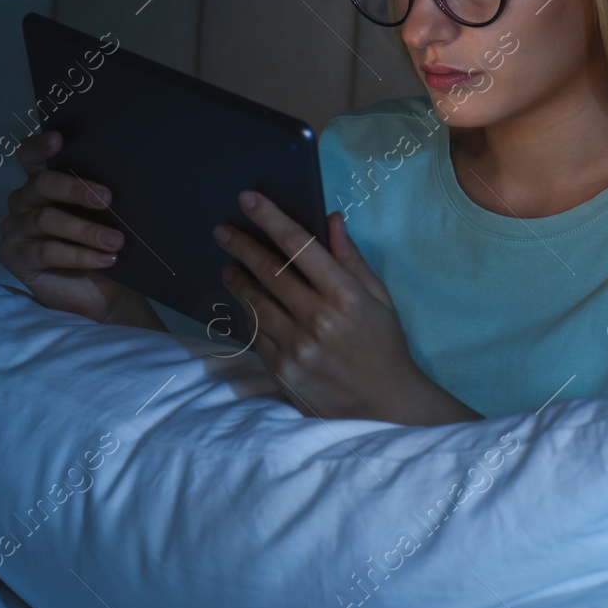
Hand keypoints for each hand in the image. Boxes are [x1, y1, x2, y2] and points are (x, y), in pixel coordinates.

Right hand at [0, 129, 158, 327]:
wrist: (101, 292)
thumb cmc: (100, 245)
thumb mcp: (103, 218)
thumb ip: (98, 198)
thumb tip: (119, 183)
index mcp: (43, 184)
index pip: (31, 157)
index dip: (40, 146)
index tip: (58, 139)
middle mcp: (24, 201)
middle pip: (42, 184)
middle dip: (77, 189)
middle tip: (108, 199)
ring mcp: (15, 228)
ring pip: (46, 220)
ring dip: (85, 230)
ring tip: (115, 241)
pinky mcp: (13, 256)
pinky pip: (45, 251)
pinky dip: (78, 255)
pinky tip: (104, 259)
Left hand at [213, 191, 473, 424]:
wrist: (384, 407)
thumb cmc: (384, 346)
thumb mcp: (379, 299)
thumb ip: (351, 260)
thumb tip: (331, 220)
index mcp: (346, 296)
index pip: (300, 247)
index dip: (271, 219)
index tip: (249, 199)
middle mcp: (319, 319)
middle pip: (270, 271)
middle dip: (242, 245)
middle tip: (223, 231)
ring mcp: (297, 347)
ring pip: (256, 303)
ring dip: (238, 280)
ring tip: (229, 267)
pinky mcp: (283, 370)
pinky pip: (257, 334)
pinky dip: (250, 314)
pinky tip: (247, 303)